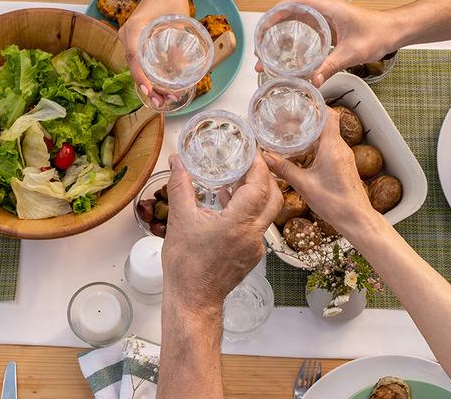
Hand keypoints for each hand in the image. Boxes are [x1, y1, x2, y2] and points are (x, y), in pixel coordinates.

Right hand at [119, 0, 189, 107]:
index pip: (133, 57)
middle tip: (163, 102)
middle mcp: (127, 35)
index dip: (141, 77)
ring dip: (148, 84)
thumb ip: (180, 42)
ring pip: (136, 67)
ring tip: (164, 99)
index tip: (151, 91)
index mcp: (133, 29)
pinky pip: (138, 62)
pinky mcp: (136, 42)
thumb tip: (180, 69)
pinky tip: (160, 88)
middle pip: (134, 67)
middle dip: (147, 87)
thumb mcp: (180, 20)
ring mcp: (129, 39)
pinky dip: (147, 76)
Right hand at [162, 153, 282, 312]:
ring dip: (256, 194)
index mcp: (239, 224)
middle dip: (264, 176)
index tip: (252, 151)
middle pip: (273, 197)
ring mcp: (255, 247)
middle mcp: (254, 235)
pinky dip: (249, 210)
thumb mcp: (180, 220)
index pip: (259, 186)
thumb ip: (181, 187)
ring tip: (235, 179)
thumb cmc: (186, 265)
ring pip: (267, 212)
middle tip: (249, 162)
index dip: (258, 165)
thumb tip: (177, 162)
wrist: (193, 300)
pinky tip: (227, 205)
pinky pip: (257, 226)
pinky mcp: (252, 255)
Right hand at [255, 0, 397, 85]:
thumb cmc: (377, 34)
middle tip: (261, 49)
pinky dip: (293, 42)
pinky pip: (306, 31)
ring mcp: (326, 19)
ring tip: (268, 57)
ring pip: (296, 23)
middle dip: (272, 29)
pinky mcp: (329, 29)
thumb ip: (331, 66)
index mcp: (327, 8)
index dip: (276, 12)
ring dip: (280, 36)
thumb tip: (312, 82)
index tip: (264, 27)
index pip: (294, 2)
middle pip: (290, 13)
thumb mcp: (352, 53)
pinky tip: (287, 57)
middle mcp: (324, 11)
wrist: (393, 31)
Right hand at [262, 107, 381, 237]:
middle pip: (326, 123)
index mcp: (333, 147)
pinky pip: (329, 148)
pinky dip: (316, 146)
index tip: (301, 101)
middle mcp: (341, 148)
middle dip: (309, 118)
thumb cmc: (336, 203)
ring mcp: (343, 157)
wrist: (356, 219)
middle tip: (290, 118)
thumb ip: (284, 169)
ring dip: (312, 133)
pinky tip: (303, 153)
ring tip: (292, 134)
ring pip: (327, 136)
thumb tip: (267, 157)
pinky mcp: (343, 165)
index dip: (316, 105)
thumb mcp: (304, 185)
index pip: (328, 115)